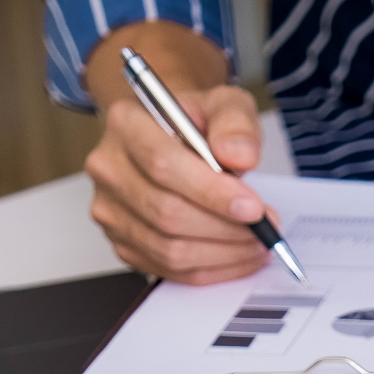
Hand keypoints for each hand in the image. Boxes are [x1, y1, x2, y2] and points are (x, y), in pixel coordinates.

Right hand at [81, 23, 270, 282]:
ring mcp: (110, 211)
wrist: (175, 139)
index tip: (253, 207)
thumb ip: (235, 122)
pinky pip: (169, 270)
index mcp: (125, 124)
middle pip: (166, 213)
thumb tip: (239, 156)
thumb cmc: (198, 123)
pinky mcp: (122, 243)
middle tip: (265, 228)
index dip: (212, 192)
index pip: (164, 164)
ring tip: (257, 242)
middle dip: (225, 228)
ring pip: (169, 249)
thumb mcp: (224, 104)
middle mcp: (108, 168)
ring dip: (223, 253)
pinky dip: (212, 269)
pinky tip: (238, 255)